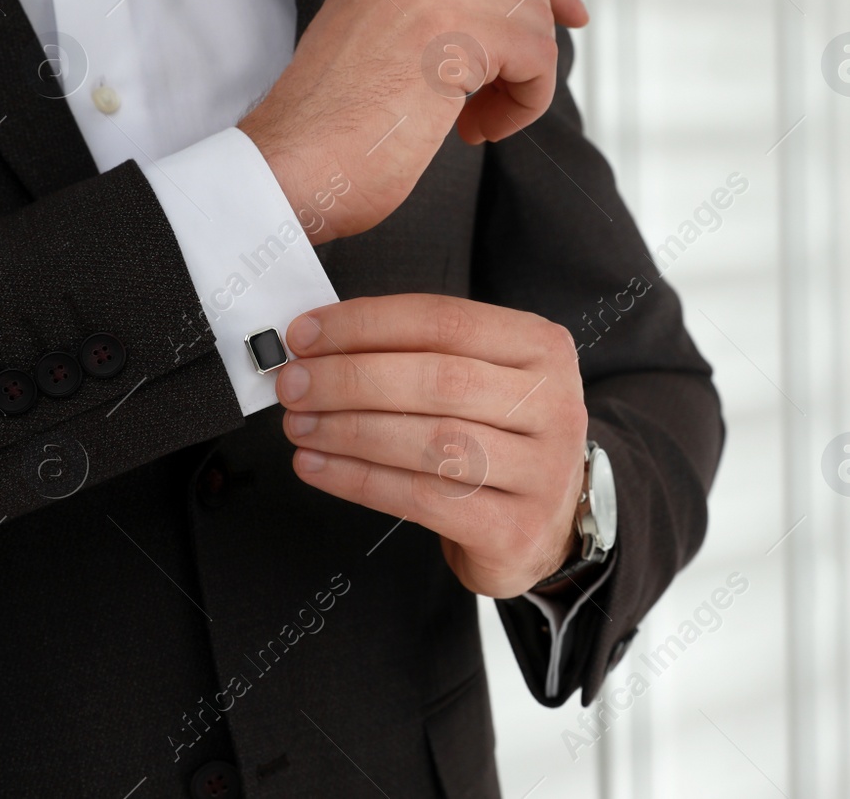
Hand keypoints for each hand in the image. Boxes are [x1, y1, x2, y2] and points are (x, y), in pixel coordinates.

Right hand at [238, 0, 588, 245]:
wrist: (283, 172)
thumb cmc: (327, 141)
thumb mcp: (380, 55)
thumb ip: (429, 25)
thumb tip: (500, 38)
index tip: (570, 15)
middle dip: (535, 42)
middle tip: (507, 98)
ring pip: (535, 17)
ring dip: (525, 82)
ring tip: (478, 123)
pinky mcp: (449, 35)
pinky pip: (536, 56)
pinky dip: (525, 103)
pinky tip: (478, 132)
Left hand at [276, 294, 588, 598]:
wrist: (545, 526)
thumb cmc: (497, 439)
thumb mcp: (479, 380)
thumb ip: (416, 352)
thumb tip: (320, 340)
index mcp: (542, 349)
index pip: (446, 320)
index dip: (367, 323)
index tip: (306, 334)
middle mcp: (554, 405)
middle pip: (440, 379)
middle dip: (351, 379)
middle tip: (294, 384)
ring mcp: (542, 471)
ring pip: (431, 441)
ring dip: (349, 430)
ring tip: (300, 425)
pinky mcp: (515, 528)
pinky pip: (422, 498)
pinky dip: (359, 480)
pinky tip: (318, 466)